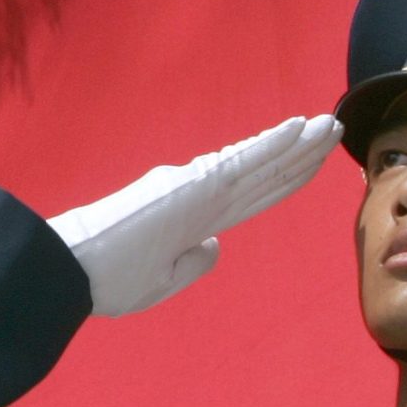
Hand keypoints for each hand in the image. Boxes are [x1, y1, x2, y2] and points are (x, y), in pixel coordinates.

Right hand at [49, 115, 340, 315]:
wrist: (73, 269)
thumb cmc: (105, 277)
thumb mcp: (161, 282)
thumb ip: (193, 263)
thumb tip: (218, 245)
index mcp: (197, 219)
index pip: (254, 194)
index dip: (287, 176)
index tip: (313, 160)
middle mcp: (202, 196)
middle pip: (266, 173)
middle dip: (303, 153)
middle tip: (333, 126)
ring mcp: (199, 187)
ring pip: (262, 162)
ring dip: (299, 142)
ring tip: (329, 123)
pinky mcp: (193, 184)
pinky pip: (241, 161)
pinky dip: (271, 143)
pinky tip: (297, 128)